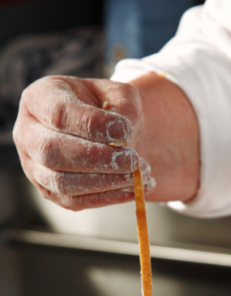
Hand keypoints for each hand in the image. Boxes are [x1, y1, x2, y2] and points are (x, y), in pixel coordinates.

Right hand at [13, 76, 141, 209]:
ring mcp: (34, 167)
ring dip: (104, 182)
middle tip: (133, 160)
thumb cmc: (109, 109)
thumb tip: (122, 136)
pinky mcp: (49, 192)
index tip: (125, 131)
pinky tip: (134, 190)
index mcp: (39, 99)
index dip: (92, 125)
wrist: (107, 134)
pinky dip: (108, 198)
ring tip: (137, 176)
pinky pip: (75, 201)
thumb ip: (124, 107)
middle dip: (97, 159)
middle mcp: (27, 134)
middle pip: (52, 151)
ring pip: (62, 182)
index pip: (58, 114)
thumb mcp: (120, 94)